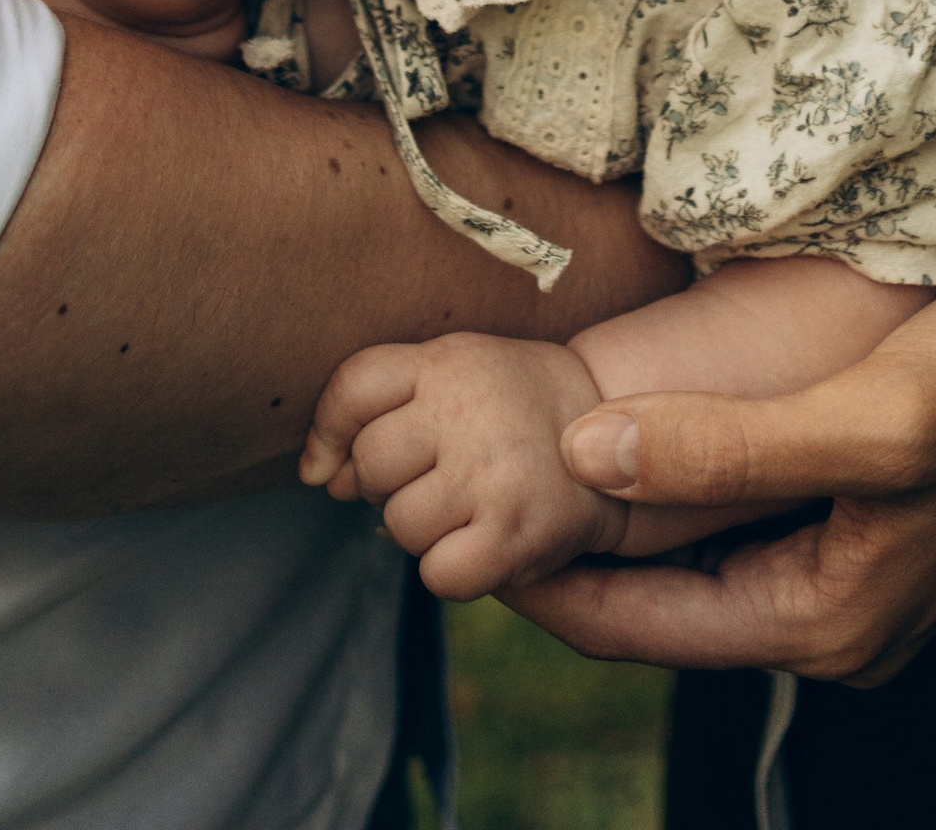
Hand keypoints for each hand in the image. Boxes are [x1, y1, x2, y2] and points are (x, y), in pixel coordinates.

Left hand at [301, 333, 630, 598]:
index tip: (329, 462)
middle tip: (437, 477)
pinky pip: (437, 574)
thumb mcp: (452, 375)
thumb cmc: (511, 408)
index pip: (353, 387)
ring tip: (469, 505)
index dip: (328, 431)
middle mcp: (468, 409)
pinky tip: (483, 543)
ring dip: (423, 530)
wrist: (615, 433)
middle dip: (387, 486)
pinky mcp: (513, 533)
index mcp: (447, 360)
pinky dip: (452, 570)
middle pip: (368, 466)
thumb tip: (320, 476)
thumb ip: (379, 407)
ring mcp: (491, 472)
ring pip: (399, 525)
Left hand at [511, 231, 935, 683]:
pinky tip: (640, 419)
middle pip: (658, 602)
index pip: (634, 626)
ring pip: (696, 559)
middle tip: (471, 473)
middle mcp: (835, 623)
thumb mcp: (867, 412)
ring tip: (528, 444)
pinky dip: (680, 483)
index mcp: (824, 624)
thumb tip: (586, 458)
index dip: (536, 574)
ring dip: (618, 512)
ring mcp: (857, 578)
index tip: (450, 515)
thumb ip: (726, 445)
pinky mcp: (871, 523)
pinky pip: (743, 521)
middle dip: (565, 547)